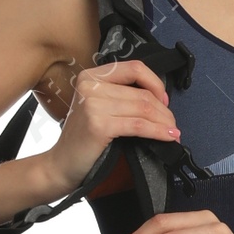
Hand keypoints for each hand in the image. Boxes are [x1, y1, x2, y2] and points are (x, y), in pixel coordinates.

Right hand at [43, 57, 179, 197]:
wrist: (60, 165)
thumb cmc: (82, 140)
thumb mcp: (97, 108)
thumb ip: (120, 96)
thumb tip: (158, 99)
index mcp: (90, 76)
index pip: (134, 68)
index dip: (155, 83)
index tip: (164, 100)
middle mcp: (90, 85)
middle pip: (141, 93)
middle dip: (164, 110)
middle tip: (172, 124)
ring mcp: (93, 104)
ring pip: (143, 108)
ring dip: (164, 122)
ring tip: (172, 132)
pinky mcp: (99, 124)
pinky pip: (139, 125)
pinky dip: (157, 132)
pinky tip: (167, 137)